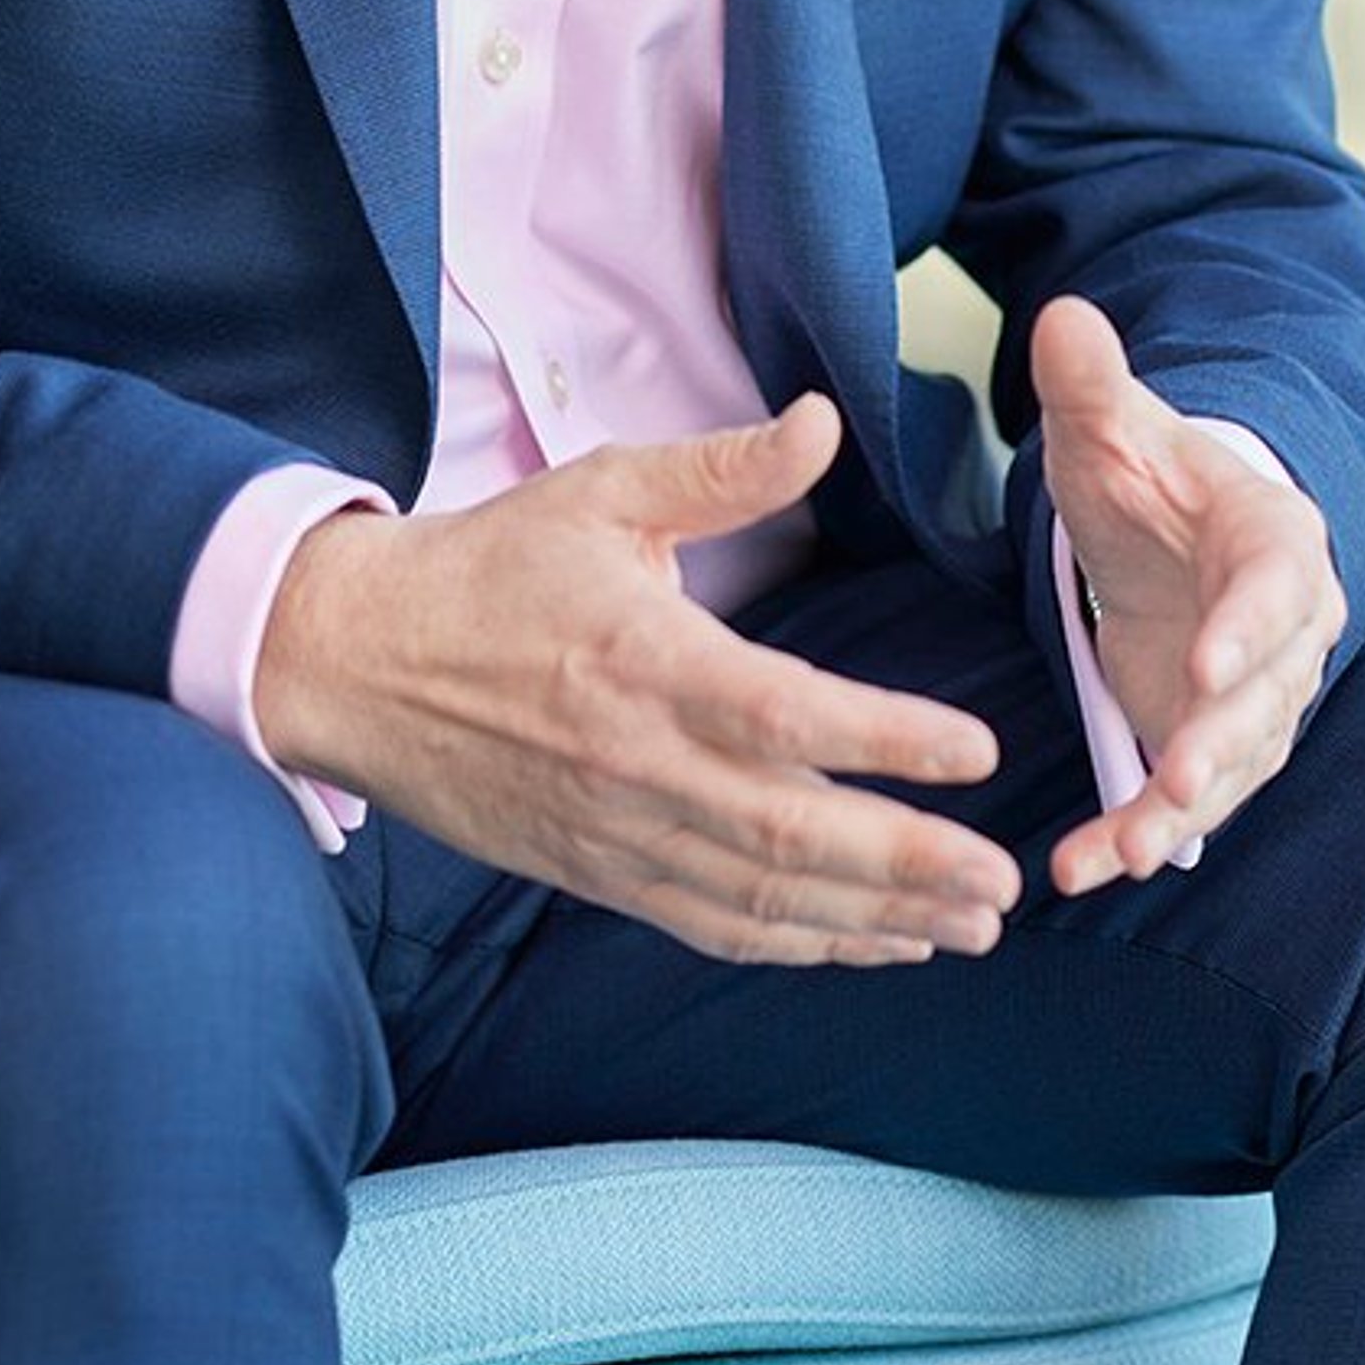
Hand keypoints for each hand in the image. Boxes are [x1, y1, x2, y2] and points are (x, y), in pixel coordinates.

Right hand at [255, 394, 1021, 966]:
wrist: (359, 663)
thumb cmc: (489, 567)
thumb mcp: (601, 490)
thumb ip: (721, 468)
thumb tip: (824, 419)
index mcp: (645, 659)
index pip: (785, 714)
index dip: (886, 740)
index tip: (975, 752)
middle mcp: (637, 763)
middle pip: (790, 836)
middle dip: (908, 866)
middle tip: (1004, 881)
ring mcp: (617, 833)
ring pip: (763, 899)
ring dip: (875, 922)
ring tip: (969, 927)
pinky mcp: (598, 874)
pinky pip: (713, 927)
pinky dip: (800, 945)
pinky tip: (874, 942)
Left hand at [1031, 293, 1345, 896]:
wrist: (1165, 535)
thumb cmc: (1147, 475)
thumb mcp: (1110, 429)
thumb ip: (1089, 384)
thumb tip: (1061, 315)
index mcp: (1273, 542)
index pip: (1276, 588)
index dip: (1248, 630)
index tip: (1209, 668)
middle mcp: (1284, 631)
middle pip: (1269, 694)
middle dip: (1225, 742)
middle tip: (1179, 782)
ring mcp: (1253, 699)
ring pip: (1236, 764)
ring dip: (1183, 809)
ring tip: (1129, 850)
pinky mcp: (1210, 746)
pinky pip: (1184, 801)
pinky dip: (1135, 834)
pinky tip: (1081, 868)